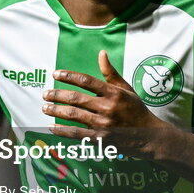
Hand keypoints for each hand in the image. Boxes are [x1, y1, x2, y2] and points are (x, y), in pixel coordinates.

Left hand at [43, 50, 170, 155]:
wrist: (148, 136)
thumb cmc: (136, 110)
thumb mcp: (126, 89)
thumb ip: (110, 73)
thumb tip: (101, 53)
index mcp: (113, 93)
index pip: (86, 81)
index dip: (69, 76)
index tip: (56, 74)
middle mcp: (107, 108)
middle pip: (76, 98)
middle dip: (57, 95)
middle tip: (45, 94)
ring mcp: (103, 124)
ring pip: (73, 115)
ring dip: (56, 111)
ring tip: (45, 108)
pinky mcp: (100, 139)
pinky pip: (76, 133)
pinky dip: (62, 130)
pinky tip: (52, 126)